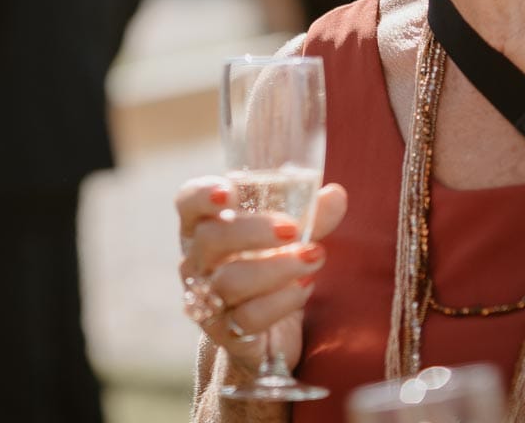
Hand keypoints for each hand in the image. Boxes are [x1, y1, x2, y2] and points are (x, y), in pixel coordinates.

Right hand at [175, 176, 348, 364]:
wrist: (267, 332)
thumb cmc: (269, 268)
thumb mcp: (288, 239)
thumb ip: (310, 216)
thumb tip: (336, 194)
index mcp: (204, 226)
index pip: (188, 202)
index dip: (203, 195)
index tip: (229, 192)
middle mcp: (197, 261)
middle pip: (210, 239)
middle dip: (254, 231)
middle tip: (293, 230)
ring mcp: (206, 300)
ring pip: (230, 281)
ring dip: (277, 268)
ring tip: (313, 258)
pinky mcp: (224, 333)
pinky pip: (248, 318)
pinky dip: (281, 301)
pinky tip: (304, 288)